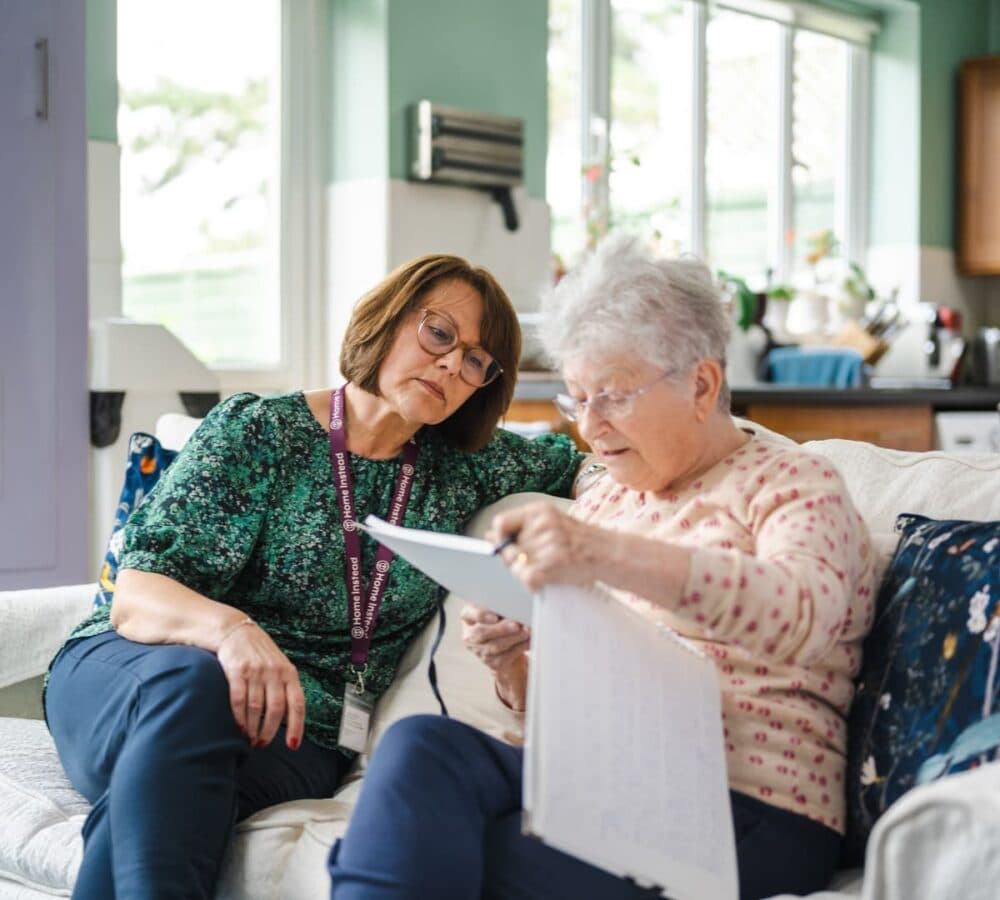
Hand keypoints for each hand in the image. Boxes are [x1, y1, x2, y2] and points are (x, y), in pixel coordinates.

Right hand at [216, 621, 305, 751]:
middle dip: (269, 732)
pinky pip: (239, 700)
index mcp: (289, 672)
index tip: (292, 745)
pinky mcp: (237, 670)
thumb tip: (289, 720)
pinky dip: (239, 717)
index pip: (297, 704)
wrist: (236, 631)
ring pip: (256, 708)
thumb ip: (285, 688)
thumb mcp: (280, 666)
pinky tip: (239, 726)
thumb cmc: (260, 653)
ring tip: (249, 738)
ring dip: (252, 728)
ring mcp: (256, 671)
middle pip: (275, 709)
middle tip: (262, 743)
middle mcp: (274, 672)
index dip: (297, 726)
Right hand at [460, 603, 529, 711]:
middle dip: (501, 629)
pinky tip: (528, 642)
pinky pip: (504, 657)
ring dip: (513, 639)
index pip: (470, 614)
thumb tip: (514, 608)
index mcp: (468, 617)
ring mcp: (479, 651)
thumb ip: (502, 607)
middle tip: (516, 625)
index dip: (481, 615)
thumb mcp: (498, 609)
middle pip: (481, 633)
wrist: (506, 642)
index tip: (495, 617)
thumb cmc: (501, 619)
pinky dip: (518, 648)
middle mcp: (470, 635)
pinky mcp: (491, 663)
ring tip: (526, 632)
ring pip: (494, 647)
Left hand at [487, 501, 606, 591]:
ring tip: (545, 569)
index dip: (498, 538)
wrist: (608, 552)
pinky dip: (533, 584)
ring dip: (526, 573)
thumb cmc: (577, 540)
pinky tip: (545, 580)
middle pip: (508, 548)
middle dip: (515, 560)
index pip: (501, 523)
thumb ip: (520, 528)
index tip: (503, 547)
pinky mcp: (554, 562)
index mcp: (539, 511)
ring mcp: (549, 543)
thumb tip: (488, 536)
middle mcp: (543, 524)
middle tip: (533, 562)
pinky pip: (527, 578)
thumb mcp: (550, 523)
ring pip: (517, 566)